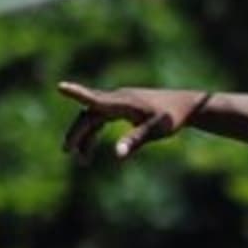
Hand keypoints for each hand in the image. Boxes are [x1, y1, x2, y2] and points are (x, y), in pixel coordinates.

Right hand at [58, 81, 209, 161]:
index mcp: (123, 102)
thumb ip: (135, 140)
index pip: (95, 98)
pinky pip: (100, 119)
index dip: (77, 93)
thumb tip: (116, 155)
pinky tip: (90, 150)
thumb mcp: (156, 130)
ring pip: (92, 118)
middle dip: (77, 133)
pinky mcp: (123, 107)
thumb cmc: (172, 117)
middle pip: (88, 114)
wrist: (187, 105)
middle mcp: (117, 98)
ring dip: (84, 137)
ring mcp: (119, 102)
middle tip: (68, 153)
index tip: (61, 86)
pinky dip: (94, 133)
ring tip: (82, 160)